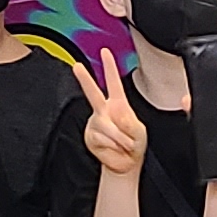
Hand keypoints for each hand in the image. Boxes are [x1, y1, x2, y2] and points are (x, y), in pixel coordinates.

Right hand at [76, 52, 148, 176]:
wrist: (125, 164)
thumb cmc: (134, 145)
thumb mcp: (139, 131)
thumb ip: (129, 122)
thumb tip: (117, 114)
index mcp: (118, 105)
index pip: (114, 82)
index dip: (110, 67)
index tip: (105, 51)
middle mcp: (104, 111)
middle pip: (93, 92)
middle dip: (85, 79)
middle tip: (77, 66)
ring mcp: (95, 123)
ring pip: (105, 124)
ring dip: (119, 137)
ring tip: (125, 144)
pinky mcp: (90, 136)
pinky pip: (101, 137)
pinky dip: (113, 145)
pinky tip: (115, 148)